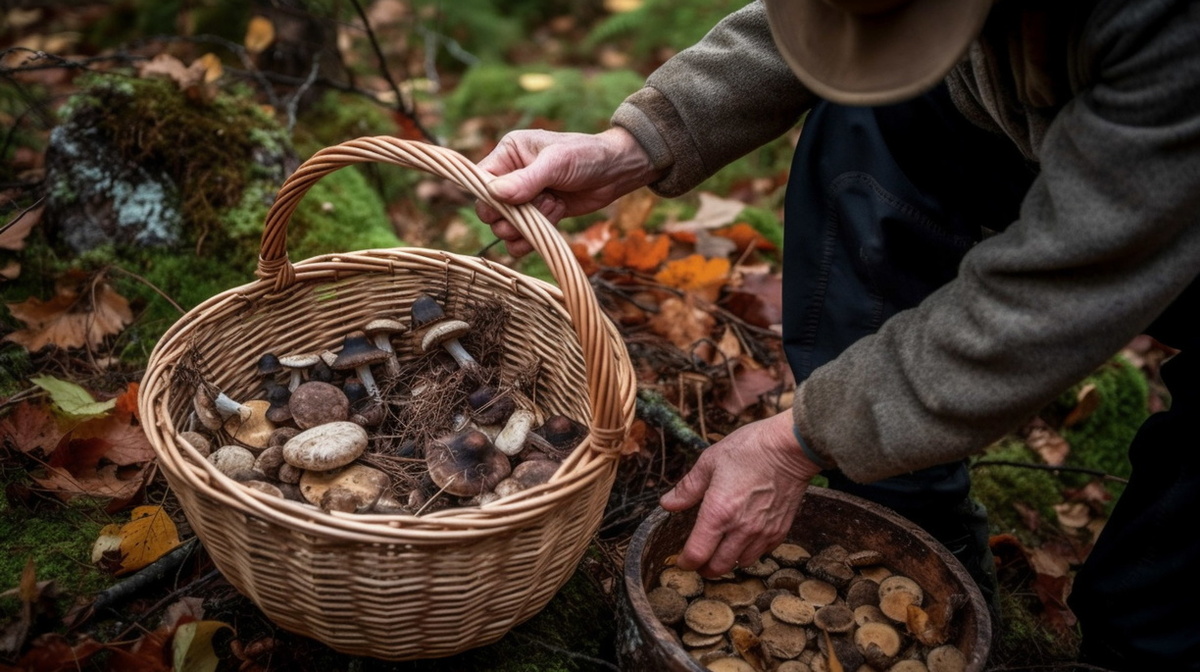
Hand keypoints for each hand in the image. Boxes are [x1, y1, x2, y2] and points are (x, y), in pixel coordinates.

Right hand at [476, 127, 662, 256]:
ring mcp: (524, 198)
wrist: (616, 172)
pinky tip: (556, 216)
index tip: (513, 202)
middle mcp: (511, 175)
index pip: (480, 181)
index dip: (490, 198)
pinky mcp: (538, 216)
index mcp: (509, 153)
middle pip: (489, 210)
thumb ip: (526, 179)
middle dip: (512, 216)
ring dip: (528, 226)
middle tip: (538, 205)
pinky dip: (536, 236)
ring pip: (504, 228)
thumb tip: (494, 194)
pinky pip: (521, 239)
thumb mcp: (557, 162)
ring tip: (553, 206)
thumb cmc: (587, 155)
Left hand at [660, 411, 822, 577]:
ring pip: (740, 563)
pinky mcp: (780, 530)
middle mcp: (740, 528)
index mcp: (718, 512)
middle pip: (717, 567)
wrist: (791, 447)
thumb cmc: (750, 449)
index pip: (697, 554)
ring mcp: (762, 532)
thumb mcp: (709, 462)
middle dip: (704, 567)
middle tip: (698, 559)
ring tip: (720, 549)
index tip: (682, 560)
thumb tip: (668, 503)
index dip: (686, 562)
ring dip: (727, 561)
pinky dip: (749, 552)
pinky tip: (743, 540)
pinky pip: (761, 553)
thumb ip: (688, 488)